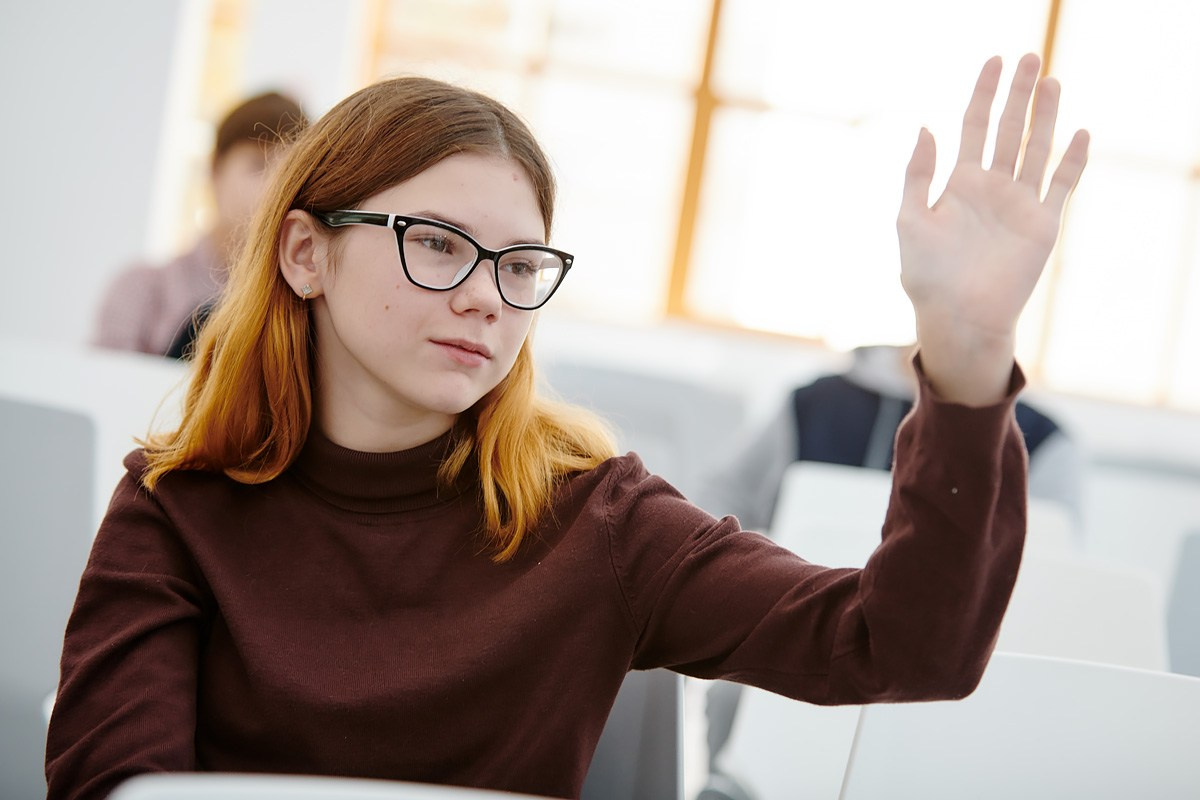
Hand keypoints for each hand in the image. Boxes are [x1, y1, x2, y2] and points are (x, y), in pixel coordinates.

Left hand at [898, 54, 1088, 404]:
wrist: (956, 319)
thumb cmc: (926, 276)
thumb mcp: (909, 220)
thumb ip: (918, 174)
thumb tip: (926, 126)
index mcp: (959, 184)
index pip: (974, 126)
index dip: (984, 94)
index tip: (993, 61)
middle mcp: (992, 188)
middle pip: (1009, 129)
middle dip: (1018, 94)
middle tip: (1029, 57)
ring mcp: (1019, 205)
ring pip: (1036, 149)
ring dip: (1044, 117)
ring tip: (1050, 81)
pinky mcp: (1043, 226)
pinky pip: (1061, 186)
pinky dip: (1072, 161)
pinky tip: (1079, 134)